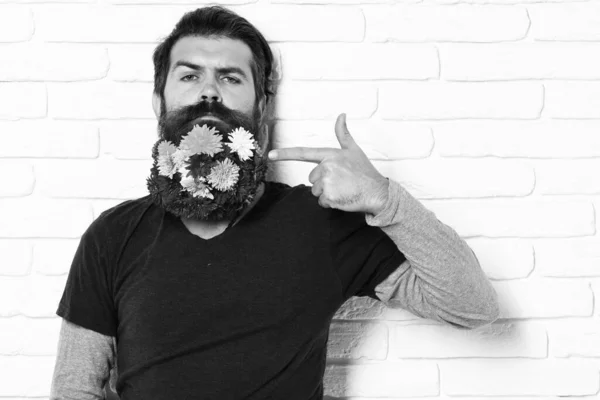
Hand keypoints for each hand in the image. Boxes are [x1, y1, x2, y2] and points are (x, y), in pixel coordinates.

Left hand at [268, 113, 388, 214]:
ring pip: (316, 191)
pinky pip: (322, 202)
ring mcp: (327, 182)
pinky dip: (331, 203)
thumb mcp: (353, 150)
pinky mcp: (329, 196)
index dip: (285, 154)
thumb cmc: (365, 172)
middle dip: (324, 183)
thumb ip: (343, 134)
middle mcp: (327, 166)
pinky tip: (343, 198)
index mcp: (330, 155)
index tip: (270, 155)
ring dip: (327, 193)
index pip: (303, 153)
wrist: (377, 192)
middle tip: (342, 182)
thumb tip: (341, 115)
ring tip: (343, 189)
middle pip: (312, 179)